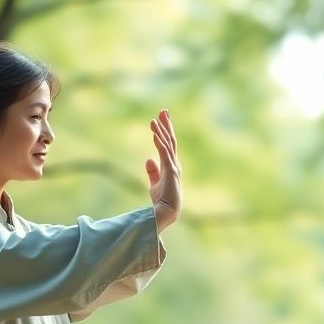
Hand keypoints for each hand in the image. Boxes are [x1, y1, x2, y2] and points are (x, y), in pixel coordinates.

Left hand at [144, 109, 181, 231]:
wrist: (165, 213)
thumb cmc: (161, 200)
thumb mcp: (155, 184)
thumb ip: (153, 171)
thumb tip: (148, 159)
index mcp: (171, 165)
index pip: (168, 144)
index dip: (165, 130)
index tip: (161, 117)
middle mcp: (174, 163)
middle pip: (171, 140)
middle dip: (167, 125)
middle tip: (163, 110)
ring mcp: (174, 167)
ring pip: (168, 144)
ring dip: (161, 131)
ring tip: (155, 118)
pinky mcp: (171, 172)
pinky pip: (165, 153)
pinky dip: (160, 142)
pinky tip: (155, 133)